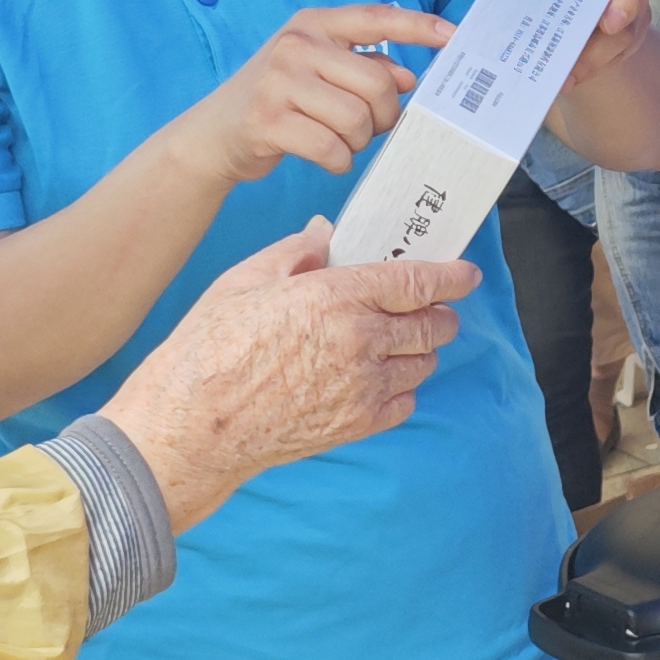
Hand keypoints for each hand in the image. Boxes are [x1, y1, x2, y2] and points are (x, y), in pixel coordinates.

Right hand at [105, 221, 479, 527]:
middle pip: (430, 323)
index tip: (467, 273)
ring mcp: (361, 388)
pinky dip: (402, 386)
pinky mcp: (356, 425)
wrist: (192, 427)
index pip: (416, 282)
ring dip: (421, 348)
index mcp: (335, 297)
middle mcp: (359, 342)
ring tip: (401, 339)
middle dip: (440, 312)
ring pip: (422, 362)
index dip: (450, 275)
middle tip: (434, 306)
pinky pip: (404, 401)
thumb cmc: (209, 349)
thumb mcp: (245, 280)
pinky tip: (378, 376)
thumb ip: (298, 252)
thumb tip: (328, 232)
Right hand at [183, 5, 451, 183]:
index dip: (420, 26)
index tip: (455, 38)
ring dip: (359, 141)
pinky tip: (326, 157)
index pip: (377, 17)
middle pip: (377, 82)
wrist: (214, 133)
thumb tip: (409, 77)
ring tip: (342, 141)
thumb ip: (364, 67)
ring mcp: (279, 81)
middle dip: (385, 114)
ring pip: (357, 118)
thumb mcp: (319, 71)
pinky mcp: (267, 120)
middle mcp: (296, 44)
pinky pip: (332, 147)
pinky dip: (338, 160)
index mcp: (314, 24)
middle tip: (373, 127)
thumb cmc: (279, 99)